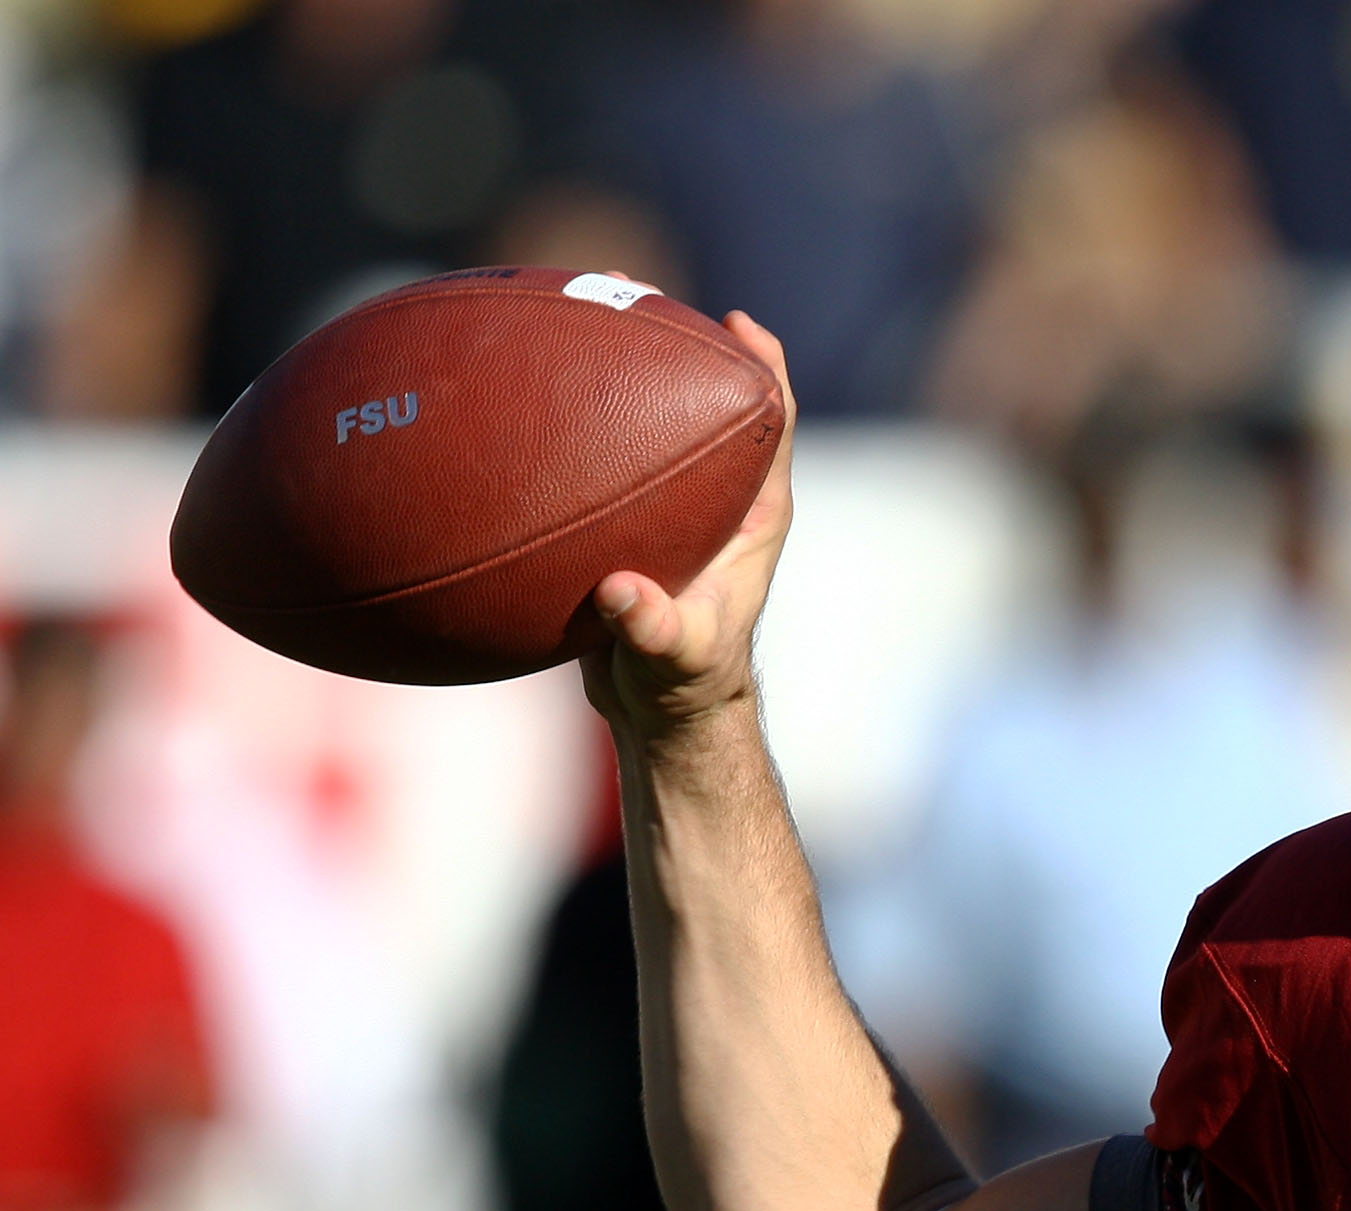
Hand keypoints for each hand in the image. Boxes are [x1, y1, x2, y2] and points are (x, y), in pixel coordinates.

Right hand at [581, 312, 796, 744]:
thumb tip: (626, 595)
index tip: (737, 322)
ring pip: (646, 414)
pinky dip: (561, 419)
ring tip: (564, 304)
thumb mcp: (674, 660)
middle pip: (705, 396)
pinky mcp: (628, 517)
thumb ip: (657, 630)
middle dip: (672, 338)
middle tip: (625, 287)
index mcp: (753, 515)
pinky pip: (597, 449)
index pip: (773, 423)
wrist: (658, 709)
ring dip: (612, 362)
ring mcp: (673, 502)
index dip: (764, 368)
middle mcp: (718, 496)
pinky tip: (504, 390)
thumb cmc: (683, 683)